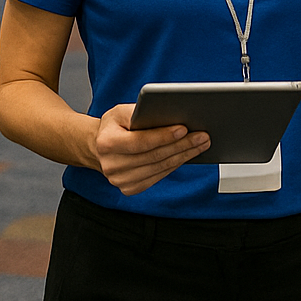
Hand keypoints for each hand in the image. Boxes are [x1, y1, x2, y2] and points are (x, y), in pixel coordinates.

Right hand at [94, 103, 209, 195]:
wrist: (99, 147)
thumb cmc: (113, 126)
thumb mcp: (120, 112)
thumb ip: (138, 112)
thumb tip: (165, 115)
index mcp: (106, 143)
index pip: (140, 142)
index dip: (163, 136)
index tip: (183, 128)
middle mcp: (111, 165)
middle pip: (154, 156)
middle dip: (181, 145)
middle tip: (201, 136)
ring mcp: (120, 180)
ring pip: (159, 168)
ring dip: (183, 156)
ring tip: (200, 144)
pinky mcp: (130, 188)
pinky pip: (158, 177)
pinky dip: (174, 165)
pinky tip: (186, 155)